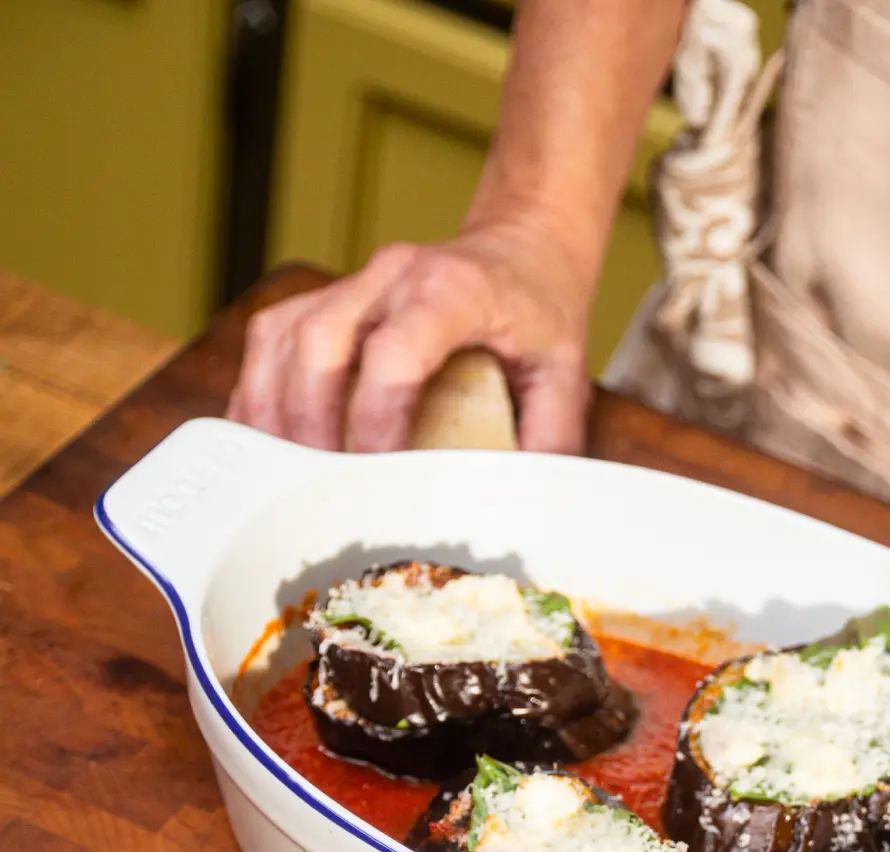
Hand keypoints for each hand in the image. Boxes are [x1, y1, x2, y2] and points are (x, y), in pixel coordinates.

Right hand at [226, 217, 593, 452]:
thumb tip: (527, 502)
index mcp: (451, 290)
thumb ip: (552, 434)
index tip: (374, 469)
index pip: (396, 350)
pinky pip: (270, 338)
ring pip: (282, 335)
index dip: (377, 412)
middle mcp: (391, 277)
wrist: (521, 248)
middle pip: (319, 338)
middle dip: (309, 417)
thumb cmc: (538, 311)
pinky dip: (260, 392)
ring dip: (272, 408)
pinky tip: (265, 442)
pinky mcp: (326, 297)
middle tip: (317, 483)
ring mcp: (352, 284)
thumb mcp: (565, 370)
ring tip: (280, 473)